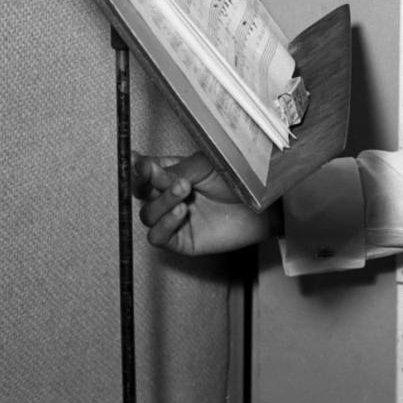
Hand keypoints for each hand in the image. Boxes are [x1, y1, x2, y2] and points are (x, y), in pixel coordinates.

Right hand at [132, 152, 271, 255]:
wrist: (264, 205)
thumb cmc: (241, 179)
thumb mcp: (207, 166)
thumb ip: (177, 170)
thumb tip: (148, 170)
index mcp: (175, 172)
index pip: (146, 170)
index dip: (139, 167)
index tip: (137, 161)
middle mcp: (170, 196)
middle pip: (141, 193)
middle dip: (144, 182)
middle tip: (154, 173)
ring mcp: (175, 219)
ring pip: (148, 214)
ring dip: (161, 201)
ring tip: (184, 190)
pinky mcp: (182, 240)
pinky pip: (158, 237)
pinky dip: (164, 224)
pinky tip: (180, 212)